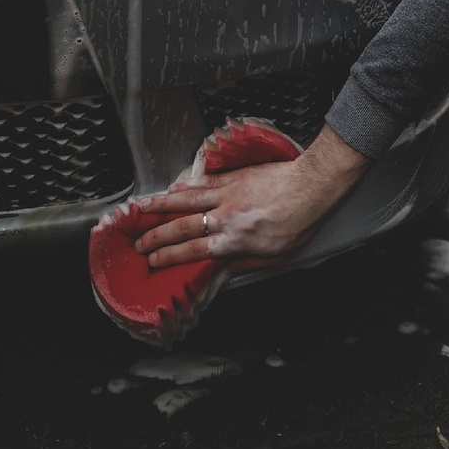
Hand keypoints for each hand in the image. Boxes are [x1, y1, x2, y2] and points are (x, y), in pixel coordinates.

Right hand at [134, 124, 370, 273]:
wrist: (311, 187)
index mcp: (234, 240)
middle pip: (182, 226)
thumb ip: (244, 264)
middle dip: (156, 235)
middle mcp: (225, 217)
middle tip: (137, 242)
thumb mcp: (275, 257)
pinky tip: (173, 187)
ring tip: (140, 209)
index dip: (169, 257)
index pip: (193, 251)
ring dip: (161, 205)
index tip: (152, 261)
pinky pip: (204, 181)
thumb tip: (221, 271)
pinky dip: (185, 185)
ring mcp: (228, 193)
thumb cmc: (298, 224)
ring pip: (187, 199)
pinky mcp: (234, 177)